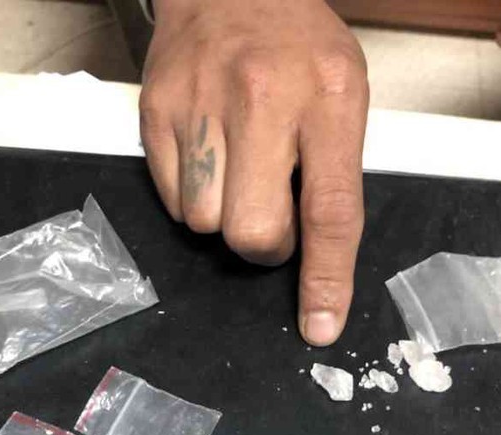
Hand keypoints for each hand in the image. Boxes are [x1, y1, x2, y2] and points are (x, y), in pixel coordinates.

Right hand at [140, 0, 369, 345]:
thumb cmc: (296, 43)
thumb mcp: (344, 89)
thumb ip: (335, 169)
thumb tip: (318, 259)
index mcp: (328, 96)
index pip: (330, 209)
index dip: (326, 278)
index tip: (320, 325)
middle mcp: (263, 98)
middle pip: (252, 232)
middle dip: (264, 243)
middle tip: (272, 208)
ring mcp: (200, 104)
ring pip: (204, 224)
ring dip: (223, 217)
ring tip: (236, 169)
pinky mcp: (155, 111)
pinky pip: (172, 200)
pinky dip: (191, 196)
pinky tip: (208, 154)